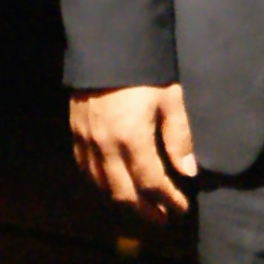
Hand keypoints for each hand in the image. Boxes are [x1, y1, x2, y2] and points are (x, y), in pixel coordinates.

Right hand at [70, 82, 196, 219]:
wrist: (106, 44)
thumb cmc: (145, 69)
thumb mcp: (170, 97)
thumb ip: (179, 136)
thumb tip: (188, 171)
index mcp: (131, 139)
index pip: (151, 183)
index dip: (167, 200)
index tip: (180, 209)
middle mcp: (105, 147)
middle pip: (124, 194)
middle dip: (145, 211)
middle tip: (162, 220)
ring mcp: (86, 141)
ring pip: (102, 186)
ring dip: (123, 202)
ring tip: (141, 209)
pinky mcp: (76, 133)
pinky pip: (86, 171)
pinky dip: (102, 185)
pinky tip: (114, 187)